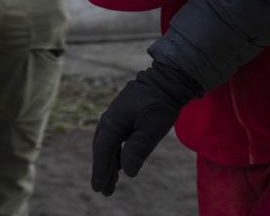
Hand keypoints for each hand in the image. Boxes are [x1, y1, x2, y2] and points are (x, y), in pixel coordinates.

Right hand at [91, 63, 201, 196]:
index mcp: (113, 121)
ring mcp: (116, 116)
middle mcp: (110, 119)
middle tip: (105, 191)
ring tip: (111, 182)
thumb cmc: (162, 102)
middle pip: (103, 149)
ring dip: (109, 162)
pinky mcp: (124, 116)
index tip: (99, 188)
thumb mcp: (153, 126)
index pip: (103, 151)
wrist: (169, 79)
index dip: (101, 170)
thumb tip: (127, 171)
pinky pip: (115, 138)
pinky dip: (116, 152)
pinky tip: (120, 162)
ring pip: (108, 144)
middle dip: (103, 170)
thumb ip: (139, 148)